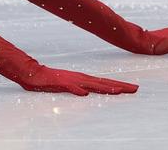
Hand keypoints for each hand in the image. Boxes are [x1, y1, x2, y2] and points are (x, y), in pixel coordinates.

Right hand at [13, 65, 138, 95]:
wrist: (31, 73)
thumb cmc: (49, 81)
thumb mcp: (67, 86)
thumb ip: (78, 89)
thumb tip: (87, 93)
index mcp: (82, 79)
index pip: (104, 82)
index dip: (119, 85)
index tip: (132, 87)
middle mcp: (80, 78)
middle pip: (103, 82)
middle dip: (120, 85)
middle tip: (136, 89)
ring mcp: (70, 80)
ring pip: (91, 85)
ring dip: (104, 88)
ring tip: (118, 91)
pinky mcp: (59, 83)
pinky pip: (69, 88)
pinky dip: (77, 90)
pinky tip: (84, 94)